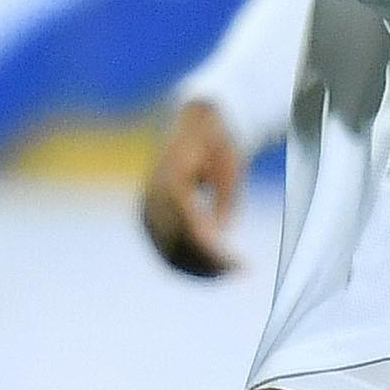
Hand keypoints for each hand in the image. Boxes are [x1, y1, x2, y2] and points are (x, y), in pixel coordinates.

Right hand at [141, 99, 248, 276]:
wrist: (189, 121)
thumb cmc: (214, 140)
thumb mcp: (230, 165)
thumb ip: (225, 201)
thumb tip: (219, 236)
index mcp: (171, 180)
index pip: (191, 230)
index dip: (214, 254)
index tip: (240, 264)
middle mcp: (153, 196)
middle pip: (178, 246)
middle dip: (209, 264)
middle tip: (241, 269)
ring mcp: (147, 207)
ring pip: (169, 252)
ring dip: (199, 267)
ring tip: (231, 268)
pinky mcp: (149, 216)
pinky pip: (164, 247)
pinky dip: (187, 260)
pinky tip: (213, 266)